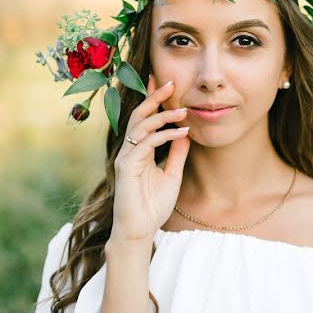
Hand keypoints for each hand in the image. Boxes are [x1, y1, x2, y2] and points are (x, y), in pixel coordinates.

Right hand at [110, 74, 190, 243]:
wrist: (138, 231)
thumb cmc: (152, 207)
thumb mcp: (171, 175)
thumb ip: (176, 154)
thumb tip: (185, 133)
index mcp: (137, 150)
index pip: (144, 118)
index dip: (153, 100)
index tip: (166, 83)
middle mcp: (129, 150)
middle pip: (139, 115)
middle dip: (154, 97)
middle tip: (171, 82)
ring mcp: (126, 157)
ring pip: (141, 125)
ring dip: (163, 115)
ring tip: (184, 109)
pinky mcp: (127, 166)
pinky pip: (146, 143)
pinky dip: (165, 135)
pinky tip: (182, 132)